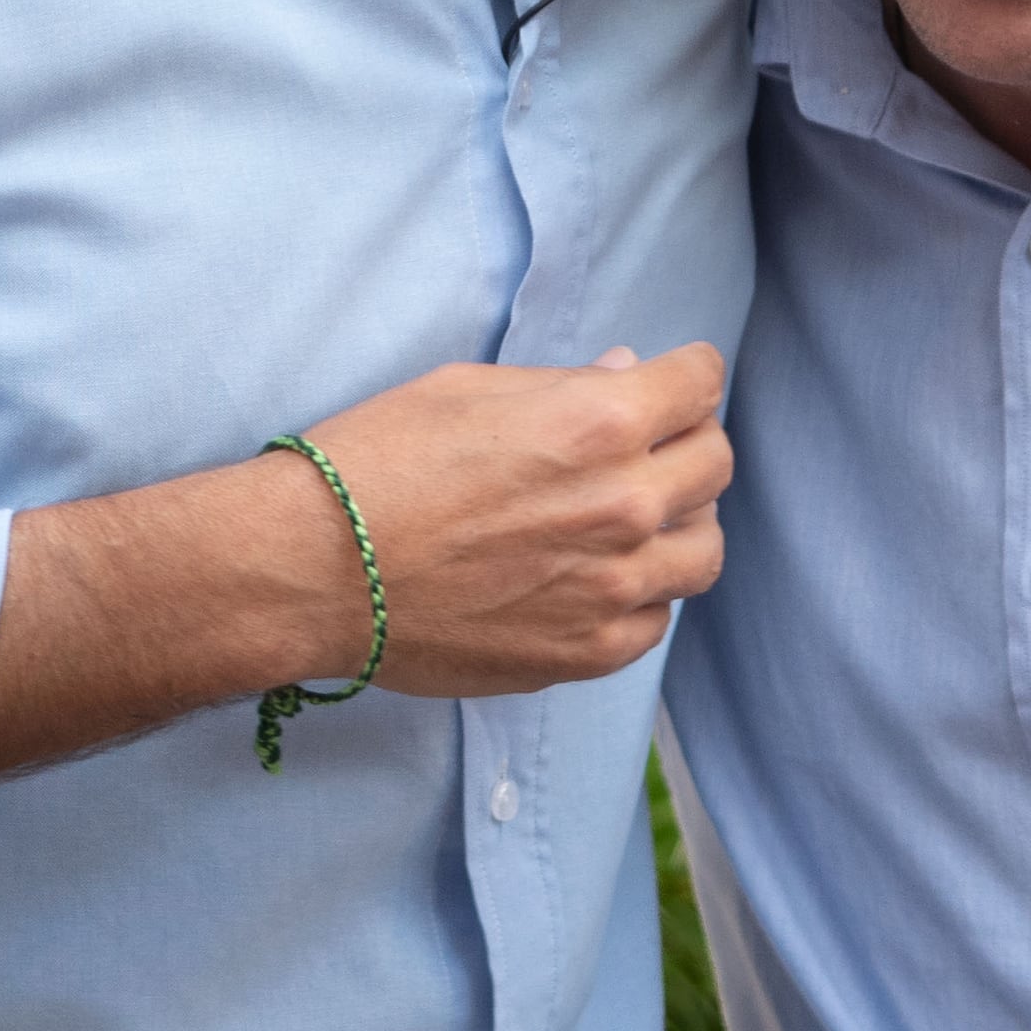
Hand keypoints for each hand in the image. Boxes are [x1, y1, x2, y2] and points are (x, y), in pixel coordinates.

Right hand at [0, 341, 728, 792]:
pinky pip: (656, 619)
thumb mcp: (466, 389)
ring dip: (677, 523)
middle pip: (715, 464)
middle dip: (685, 442)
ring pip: (703, 550)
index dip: (683, 376)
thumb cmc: (374, 462)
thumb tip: (627, 379)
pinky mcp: (588, 653)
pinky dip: (640, 593)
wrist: (315, 571)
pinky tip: (592, 577)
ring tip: (629, 519)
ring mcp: (614, 590)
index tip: (667, 384)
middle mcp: (624, 506)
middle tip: (643, 446)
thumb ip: (563, 387)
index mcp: (599, 424)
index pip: (701, 384)